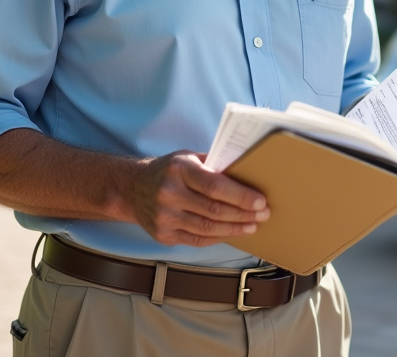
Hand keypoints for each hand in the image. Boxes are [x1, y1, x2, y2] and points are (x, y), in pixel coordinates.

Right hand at [132, 151, 268, 246]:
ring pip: (207, 228)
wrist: (133, 188)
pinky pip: (197, 240)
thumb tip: (248, 172)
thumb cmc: (169, 170)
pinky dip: (218, 237)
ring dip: (235, 229)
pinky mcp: (163, 235)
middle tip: (263, 214)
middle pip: (214, 210)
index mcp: (179, 169)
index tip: (261, 201)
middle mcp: (169, 193)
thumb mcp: (189, 158)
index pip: (215, 186)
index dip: (241, 196)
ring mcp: (164, 217)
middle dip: (243, 214)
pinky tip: (232, 232)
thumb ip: (214, 165)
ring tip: (252, 225)